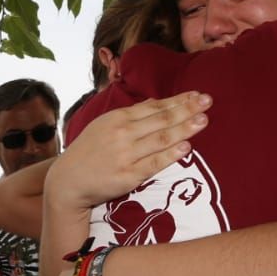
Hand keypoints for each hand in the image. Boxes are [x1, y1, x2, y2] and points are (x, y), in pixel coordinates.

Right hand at [45, 92, 209, 213]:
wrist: (68, 180)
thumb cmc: (89, 151)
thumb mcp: (105, 125)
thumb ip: (131, 114)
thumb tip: (156, 102)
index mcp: (118, 118)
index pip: (155, 107)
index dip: (178, 100)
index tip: (198, 95)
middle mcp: (123, 133)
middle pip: (161, 119)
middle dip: (186, 109)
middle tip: (208, 102)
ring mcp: (125, 154)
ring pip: (160, 139)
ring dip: (184, 128)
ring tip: (203, 121)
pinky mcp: (127, 176)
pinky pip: (153, 163)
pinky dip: (170, 155)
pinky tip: (186, 147)